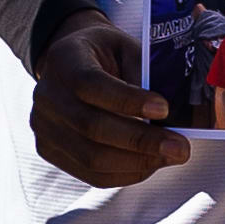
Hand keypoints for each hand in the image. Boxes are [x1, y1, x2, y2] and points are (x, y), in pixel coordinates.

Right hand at [32, 15, 185, 188]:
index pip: (91, 84)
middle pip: (92, 127)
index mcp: (65, 60)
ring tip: (171, 156)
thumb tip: (169, 116)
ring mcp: (44, 127)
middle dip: (142, 141)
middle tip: (180, 147)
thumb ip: (142, 75)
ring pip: (92, 158)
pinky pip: (91, 174)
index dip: (128, 100)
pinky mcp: (50, 151)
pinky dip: (126, 173)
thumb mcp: (126, 49)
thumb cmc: (106, 56)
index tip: (164, 109)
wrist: (70, 64)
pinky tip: (150, 163)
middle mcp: (47, 95)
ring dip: (138, 163)